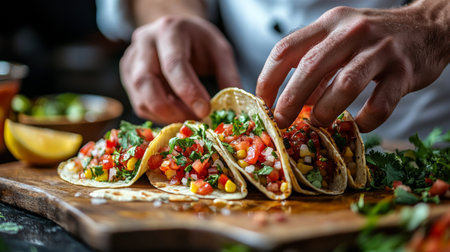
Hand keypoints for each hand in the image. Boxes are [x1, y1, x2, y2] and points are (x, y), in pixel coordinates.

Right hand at [120, 15, 239, 123]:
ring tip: (189, 121)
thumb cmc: (197, 41)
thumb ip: (227, 74)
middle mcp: (144, 43)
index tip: (205, 111)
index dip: (189, 91)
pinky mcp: (127, 77)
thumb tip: (232, 106)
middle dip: (172, 109)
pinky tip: (176, 116)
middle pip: (147, 82)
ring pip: (140, 98)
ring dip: (166, 116)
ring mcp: (131, 60)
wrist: (174, 31)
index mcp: (169, 30)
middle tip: (195, 122)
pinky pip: (139, 104)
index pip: (174, 65)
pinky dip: (158, 116)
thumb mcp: (219, 49)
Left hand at [256, 2, 448, 131]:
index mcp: (329, 24)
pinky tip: (357, 125)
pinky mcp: (404, 71)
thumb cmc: (374, 40)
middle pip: (310, 66)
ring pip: (345, 83)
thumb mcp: (340, 40)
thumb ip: (316, 66)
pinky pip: (381, 103)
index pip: (286, 49)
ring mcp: (380, 50)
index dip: (268, 79)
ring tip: (317, 123)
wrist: (428, 28)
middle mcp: (351, 31)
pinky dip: (366, 119)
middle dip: (290, 99)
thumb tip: (292, 103)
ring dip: (325, 110)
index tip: (263, 103)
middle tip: (281, 122)